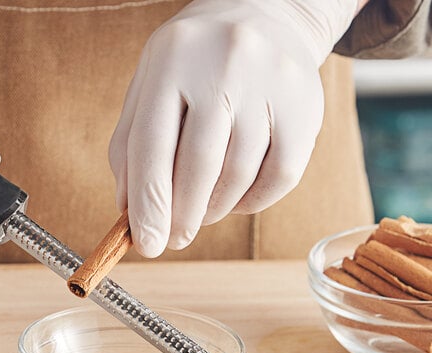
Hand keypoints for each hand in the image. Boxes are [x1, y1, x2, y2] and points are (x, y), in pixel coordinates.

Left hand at [109, 0, 358, 256]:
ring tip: (202, 211)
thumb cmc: (193, 67)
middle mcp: (224, 64)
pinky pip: (280, 177)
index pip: (152, 146)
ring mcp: (271, 82)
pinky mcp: (306, 105)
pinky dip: (252, 201)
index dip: (148, 205)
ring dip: (215, 209)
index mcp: (171, 60)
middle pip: (199, 165)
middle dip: (182, 216)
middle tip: (174, 240)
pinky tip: (235, 196)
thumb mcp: (149, 90)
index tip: (146, 246)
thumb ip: (131, 149)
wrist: (264, 15)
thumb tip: (130, 213)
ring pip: (239, 175)